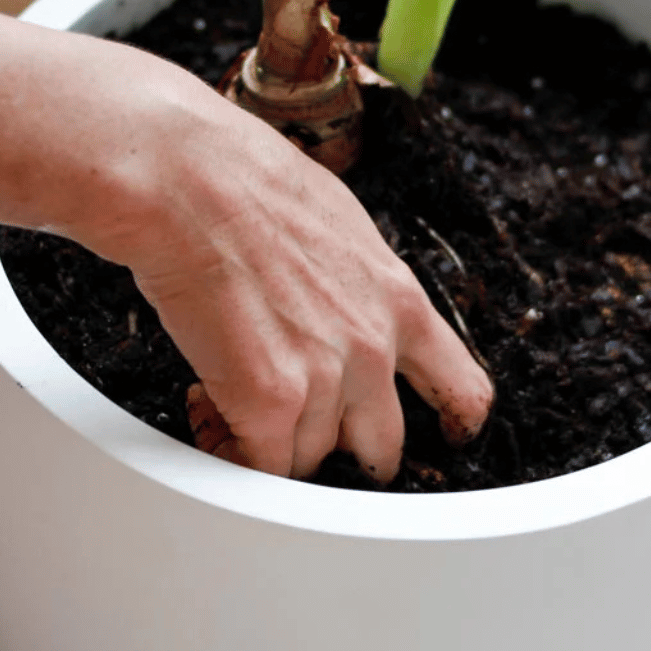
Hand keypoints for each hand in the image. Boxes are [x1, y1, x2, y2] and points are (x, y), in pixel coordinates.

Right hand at [98, 75, 493, 482]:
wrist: (187, 182)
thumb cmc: (244, 183)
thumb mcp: (339, 225)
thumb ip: (356, 284)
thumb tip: (342, 303)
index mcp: (399, 300)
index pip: (463, 388)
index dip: (453, 422)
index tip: (446, 436)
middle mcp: (374, 348)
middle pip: (380, 445)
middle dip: (336, 444)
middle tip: (292, 420)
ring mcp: (326, 380)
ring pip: (309, 457)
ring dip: (267, 440)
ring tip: (224, 394)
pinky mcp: (271, 403)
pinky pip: (261, 468)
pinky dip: (230, 454)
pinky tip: (206, 410)